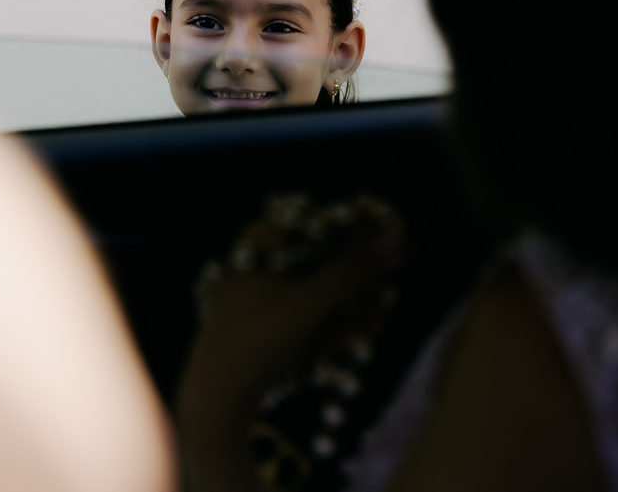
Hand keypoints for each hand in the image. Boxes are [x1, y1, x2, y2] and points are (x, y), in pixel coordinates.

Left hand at [177, 196, 402, 491]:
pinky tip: (348, 341)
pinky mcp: (266, 316)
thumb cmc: (259, 338)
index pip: (327, 223)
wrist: (218, 395)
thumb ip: (354, 268)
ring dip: (350, 308)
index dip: (366, 238)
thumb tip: (396, 237)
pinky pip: (308, 310)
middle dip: (361, 284)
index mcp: (264, 237)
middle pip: (328, 257)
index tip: (399, 256)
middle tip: (382, 307)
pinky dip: (330, 322)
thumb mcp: (311, 301)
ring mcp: (263, 287)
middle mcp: (262, 254)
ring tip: (368, 329)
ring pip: (321, 286)